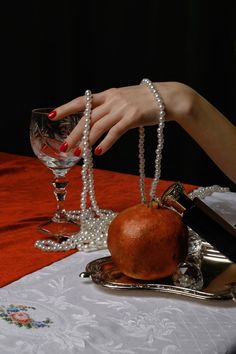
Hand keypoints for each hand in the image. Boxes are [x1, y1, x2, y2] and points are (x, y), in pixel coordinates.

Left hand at [50, 82, 195, 154]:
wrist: (169, 98)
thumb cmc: (148, 101)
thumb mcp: (126, 99)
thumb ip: (112, 106)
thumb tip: (100, 118)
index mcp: (109, 94)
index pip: (82, 101)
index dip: (66, 108)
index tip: (52, 115)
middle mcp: (113, 100)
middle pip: (87, 117)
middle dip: (74, 133)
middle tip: (64, 146)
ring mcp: (122, 108)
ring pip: (98, 126)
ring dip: (86, 141)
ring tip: (77, 154)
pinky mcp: (133, 117)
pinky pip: (115, 132)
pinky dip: (105, 143)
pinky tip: (98, 152)